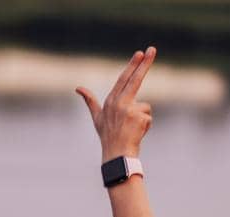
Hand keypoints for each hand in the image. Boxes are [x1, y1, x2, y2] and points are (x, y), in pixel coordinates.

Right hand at [75, 46, 155, 160]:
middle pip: (135, 80)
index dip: (132, 65)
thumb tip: (78, 88)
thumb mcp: (97, 117)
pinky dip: (146, 126)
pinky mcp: (138, 118)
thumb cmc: (107, 136)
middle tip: (152, 49)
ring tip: (132, 130)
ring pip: (144, 107)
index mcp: (110, 101)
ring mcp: (129, 110)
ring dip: (142, 118)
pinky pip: (148, 118)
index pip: (124, 79)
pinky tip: (136, 134)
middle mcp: (119, 103)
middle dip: (144, 64)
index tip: (140, 53)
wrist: (116, 155)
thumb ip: (90, 101)